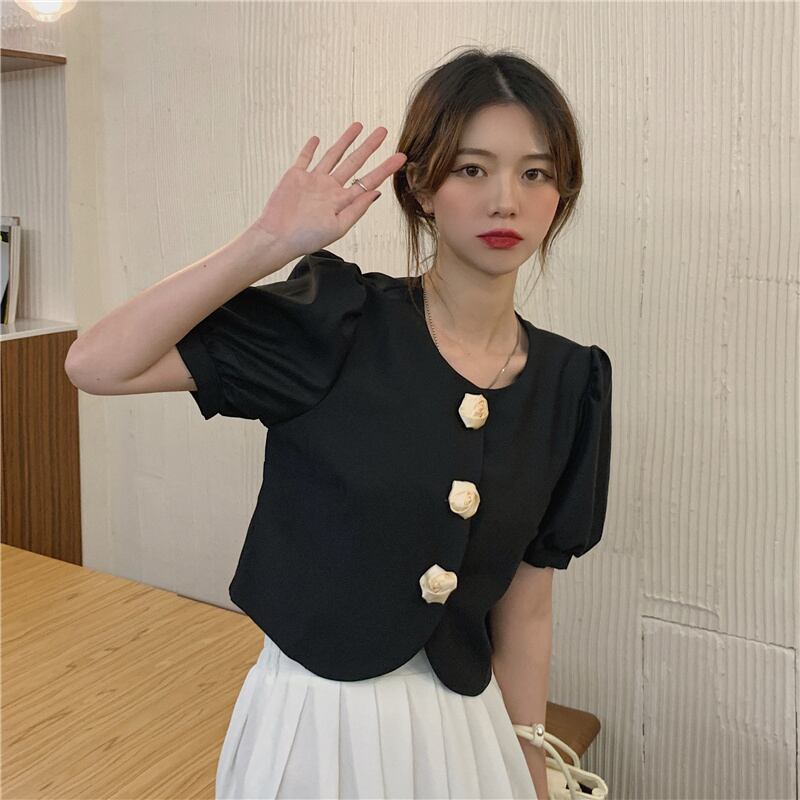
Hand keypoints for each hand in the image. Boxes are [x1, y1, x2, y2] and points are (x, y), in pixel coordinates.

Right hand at [248, 122, 407, 259]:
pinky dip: (310, 148)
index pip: (368, 181)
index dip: (385, 168)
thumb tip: (377, 192)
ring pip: (333, 155)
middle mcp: (330, 189)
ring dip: (345, 140)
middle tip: (383, 130)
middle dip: (369, 146)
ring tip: (358, 126)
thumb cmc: (307, 238)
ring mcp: (313, 181)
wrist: (278, 237)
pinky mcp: (295, 176)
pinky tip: (317, 139)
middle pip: (354, 162)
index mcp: (342, 201)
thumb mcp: (338, 226)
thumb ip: (357, 209)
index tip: (401, 157)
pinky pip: (305, 158)